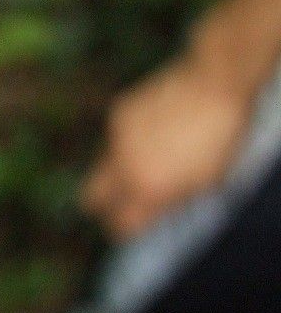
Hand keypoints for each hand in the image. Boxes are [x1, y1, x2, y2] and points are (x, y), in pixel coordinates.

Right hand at [82, 59, 254, 239]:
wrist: (214, 84)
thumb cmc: (221, 137)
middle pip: (91, 198)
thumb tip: (157, 208)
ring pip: (104, 164)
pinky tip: (156, 126)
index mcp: (149, 190)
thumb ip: (174, 200)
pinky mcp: (118, 114)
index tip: (133, 225)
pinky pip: (116, 137)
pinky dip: (130, 139)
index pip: (120, 224)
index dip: (125, 227)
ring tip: (153, 155)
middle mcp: (124, 168)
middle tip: (122, 200)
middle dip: (102, 204)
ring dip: (120, 167)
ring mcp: (116, 140)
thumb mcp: (206, 181)